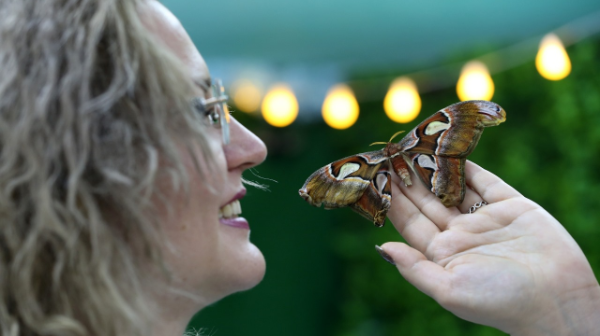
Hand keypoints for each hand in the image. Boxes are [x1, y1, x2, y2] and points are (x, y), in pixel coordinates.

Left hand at [381, 161, 599, 334]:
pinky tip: (449, 152)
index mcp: (443, 253)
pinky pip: (484, 181)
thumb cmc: (499, 300)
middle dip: (408, 179)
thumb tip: (381, 247)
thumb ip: (414, 268)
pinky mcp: (510, 205)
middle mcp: (460, 234)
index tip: (376, 177)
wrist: (556, 298)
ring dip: (433, 169)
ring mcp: (485, 218)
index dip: (393, 200)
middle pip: (427, 201)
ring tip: (412, 147)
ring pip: (453, 187)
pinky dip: (467, 166)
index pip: (410, 221)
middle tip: (390, 154)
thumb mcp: (449, 290)